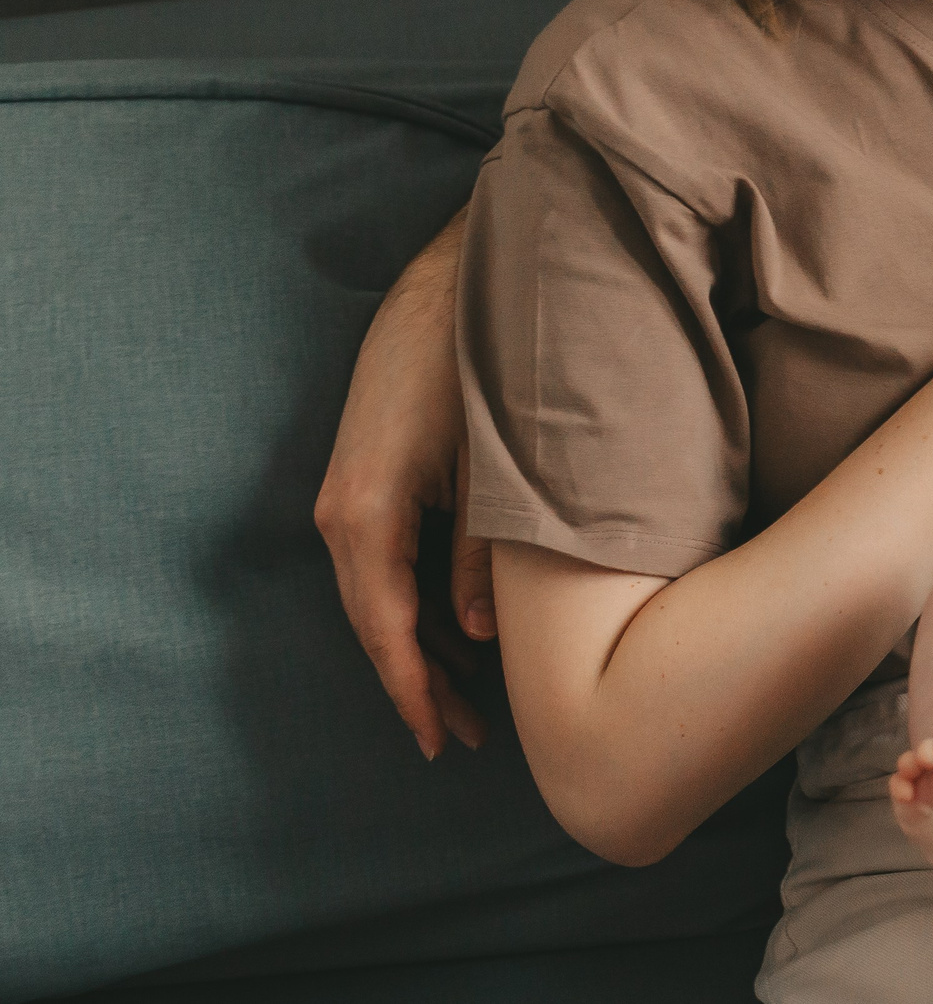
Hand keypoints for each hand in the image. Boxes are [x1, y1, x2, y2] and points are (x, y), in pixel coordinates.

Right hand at [314, 213, 493, 759]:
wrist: (448, 291)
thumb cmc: (477, 374)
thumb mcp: (490, 475)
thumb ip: (481, 558)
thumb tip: (477, 636)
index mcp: (365, 518)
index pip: (385, 631)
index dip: (414, 692)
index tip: (442, 741)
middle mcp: (341, 515)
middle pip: (378, 624)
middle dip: (422, 684)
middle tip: (470, 738)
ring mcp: (347, 497)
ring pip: (381, 597)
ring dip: (422, 647)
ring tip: (472, 700)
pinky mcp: (366, 480)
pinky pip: (386, 564)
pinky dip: (417, 605)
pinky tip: (456, 631)